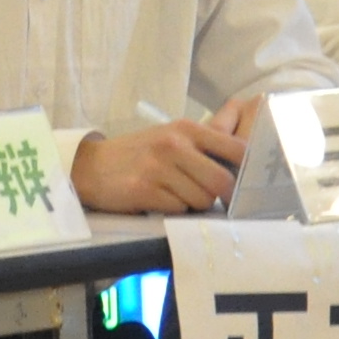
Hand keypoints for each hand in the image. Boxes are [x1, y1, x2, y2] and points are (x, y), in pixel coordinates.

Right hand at [70, 115, 245, 214]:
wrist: (92, 166)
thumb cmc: (139, 153)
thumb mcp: (171, 136)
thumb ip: (206, 141)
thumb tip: (247, 145)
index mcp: (187, 128)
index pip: (236, 148)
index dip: (246, 169)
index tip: (244, 182)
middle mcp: (174, 145)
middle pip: (222, 181)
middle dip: (221, 196)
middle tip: (211, 198)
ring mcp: (159, 167)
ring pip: (202, 199)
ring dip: (195, 204)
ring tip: (177, 195)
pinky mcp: (144, 190)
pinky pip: (178, 209)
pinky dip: (174, 209)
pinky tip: (160, 200)